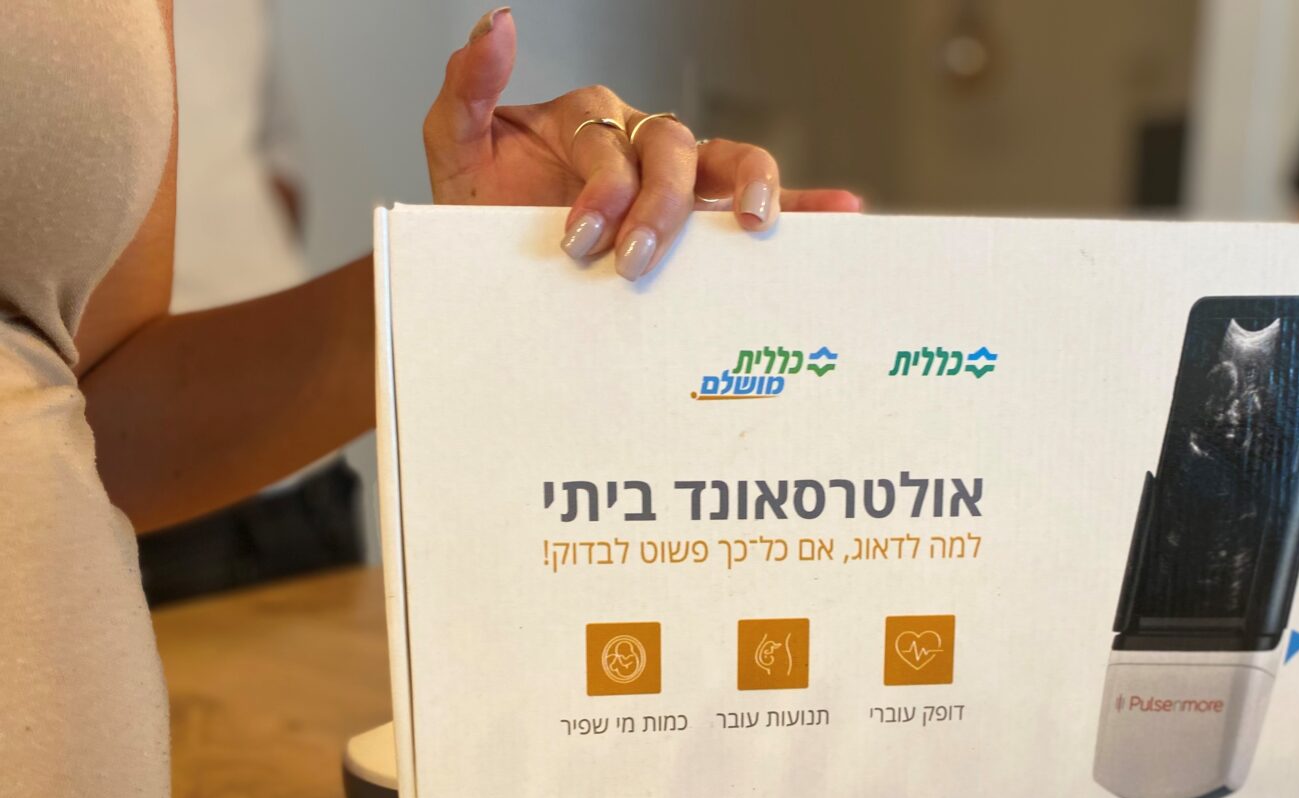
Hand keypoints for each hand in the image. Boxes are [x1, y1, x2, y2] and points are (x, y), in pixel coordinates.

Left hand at [423, 8, 861, 279]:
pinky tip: (839, 210)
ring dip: (749, 191)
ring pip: (730, 164)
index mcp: (591, 124)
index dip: (602, 189)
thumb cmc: (480, 209)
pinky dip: (805, 203)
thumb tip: (498, 22)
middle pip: (675, 152)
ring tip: (755, 222)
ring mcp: (679, 179)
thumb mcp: (457, 145)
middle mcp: (642, 143)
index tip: (580, 239)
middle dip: (658, 208)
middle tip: (631, 259)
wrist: (491, 269)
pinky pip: (762, 203)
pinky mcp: (703, 221)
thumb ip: (469, 85)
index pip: (613, 143)